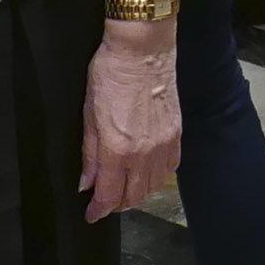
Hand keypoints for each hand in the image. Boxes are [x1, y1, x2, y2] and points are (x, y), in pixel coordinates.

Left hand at [80, 30, 181, 220]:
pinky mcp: (177, 134)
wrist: (142, 49)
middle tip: (105, 202)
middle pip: (132, 196)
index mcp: (116, 149)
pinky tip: (146, 172)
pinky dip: (157, 178)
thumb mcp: (89, 114)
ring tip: (124, 188)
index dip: (98, 210)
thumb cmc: (110, 75)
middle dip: (117, 204)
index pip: (108, 194)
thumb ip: (89, 153)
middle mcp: (143, 153)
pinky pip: (169, 169)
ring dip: (137, 193)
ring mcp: (163, 145)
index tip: (91, 215)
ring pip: (152, 186)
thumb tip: (87, 182)